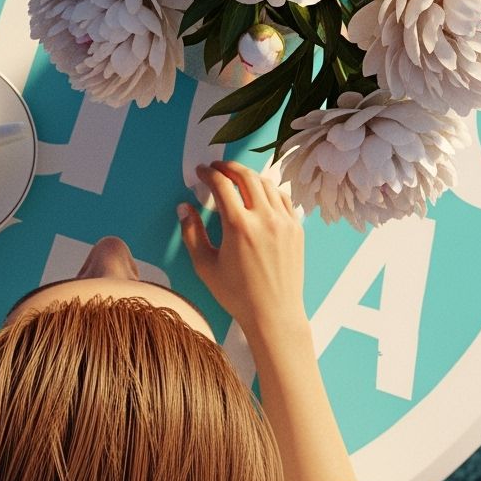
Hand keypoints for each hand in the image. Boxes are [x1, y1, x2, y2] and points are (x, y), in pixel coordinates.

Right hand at [178, 160, 304, 333]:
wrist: (274, 314)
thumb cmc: (237, 294)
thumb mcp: (205, 266)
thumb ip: (191, 233)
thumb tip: (184, 207)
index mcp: (239, 226)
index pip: (222, 185)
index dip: (208, 173)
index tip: (201, 171)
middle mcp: (264, 218)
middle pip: (246, 176)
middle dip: (228, 167)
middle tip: (217, 167)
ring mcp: (284, 222)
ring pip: (266, 184)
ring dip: (249, 175)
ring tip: (237, 177)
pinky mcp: (296, 229)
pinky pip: (283, 198)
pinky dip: (269, 189)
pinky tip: (260, 193)